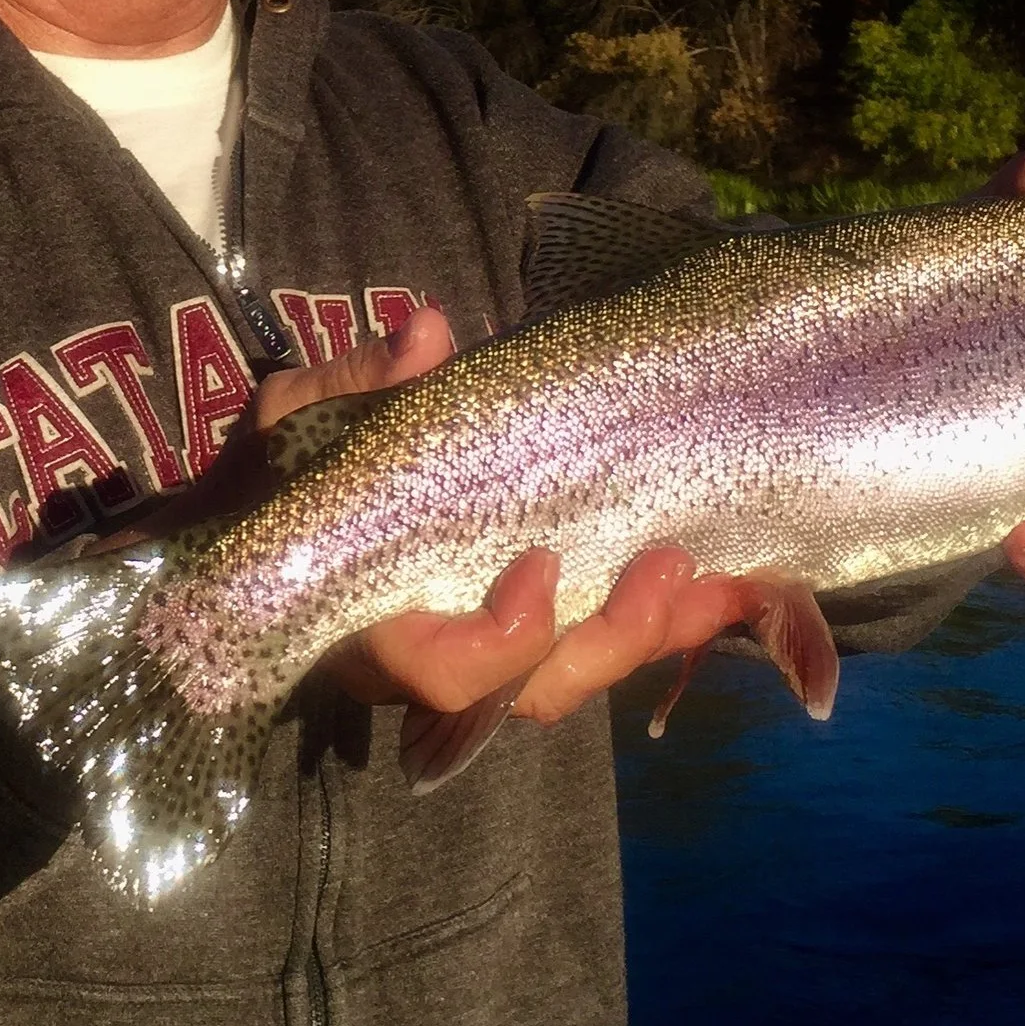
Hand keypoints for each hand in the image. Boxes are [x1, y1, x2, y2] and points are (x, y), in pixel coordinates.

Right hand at [188, 305, 742, 726]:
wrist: (279, 504)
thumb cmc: (284, 468)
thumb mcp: (303, 418)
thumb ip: (361, 387)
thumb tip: (429, 335)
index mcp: (372, 622)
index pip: (442, 672)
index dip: (502, 640)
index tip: (544, 568)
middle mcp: (444, 650)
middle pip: (535, 690)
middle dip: (612, 641)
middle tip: (667, 568)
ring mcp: (503, 643)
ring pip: (585, 671)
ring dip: (661, 630)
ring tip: (724, 576)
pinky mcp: (552, 617)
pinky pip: (615, 635)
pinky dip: (678, 612)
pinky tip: (745, 575)